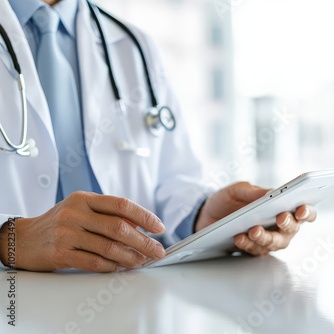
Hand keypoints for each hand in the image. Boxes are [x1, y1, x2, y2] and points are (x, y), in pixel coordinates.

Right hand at [0, 192, 166, 271]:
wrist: (23, 238)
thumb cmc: (60, 223)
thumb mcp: (82, 209)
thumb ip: (108, 214)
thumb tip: (141, 228)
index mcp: (85, 198)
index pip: (122, 204)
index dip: (144, 216)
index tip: (159, 227)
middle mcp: (76, 213)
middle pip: (119, 227)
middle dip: (143, 241)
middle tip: (157, 250)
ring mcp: (67, 233)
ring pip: (109, 247)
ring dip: (131, 256)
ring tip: (142, 260)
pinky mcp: (60, 253)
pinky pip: (94, 262)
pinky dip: (112, 266)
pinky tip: (121, 267)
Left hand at [195, 182, 316, 255]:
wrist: (205, 217)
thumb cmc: (227, 201)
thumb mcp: (237, 190)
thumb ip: (253, 190)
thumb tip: (271, 192)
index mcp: (283, 207)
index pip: (304, 211)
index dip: (307, 211)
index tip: (301, 209)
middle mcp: (280, 226)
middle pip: (292, 230)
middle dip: (288, 224)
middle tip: (280, 217)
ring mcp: (268, 240)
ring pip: (275, 243)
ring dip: (266, 237)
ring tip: (254, 229)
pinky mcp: (254, 250)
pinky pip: (256, 251)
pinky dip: (248, 244)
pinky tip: (239, 237)